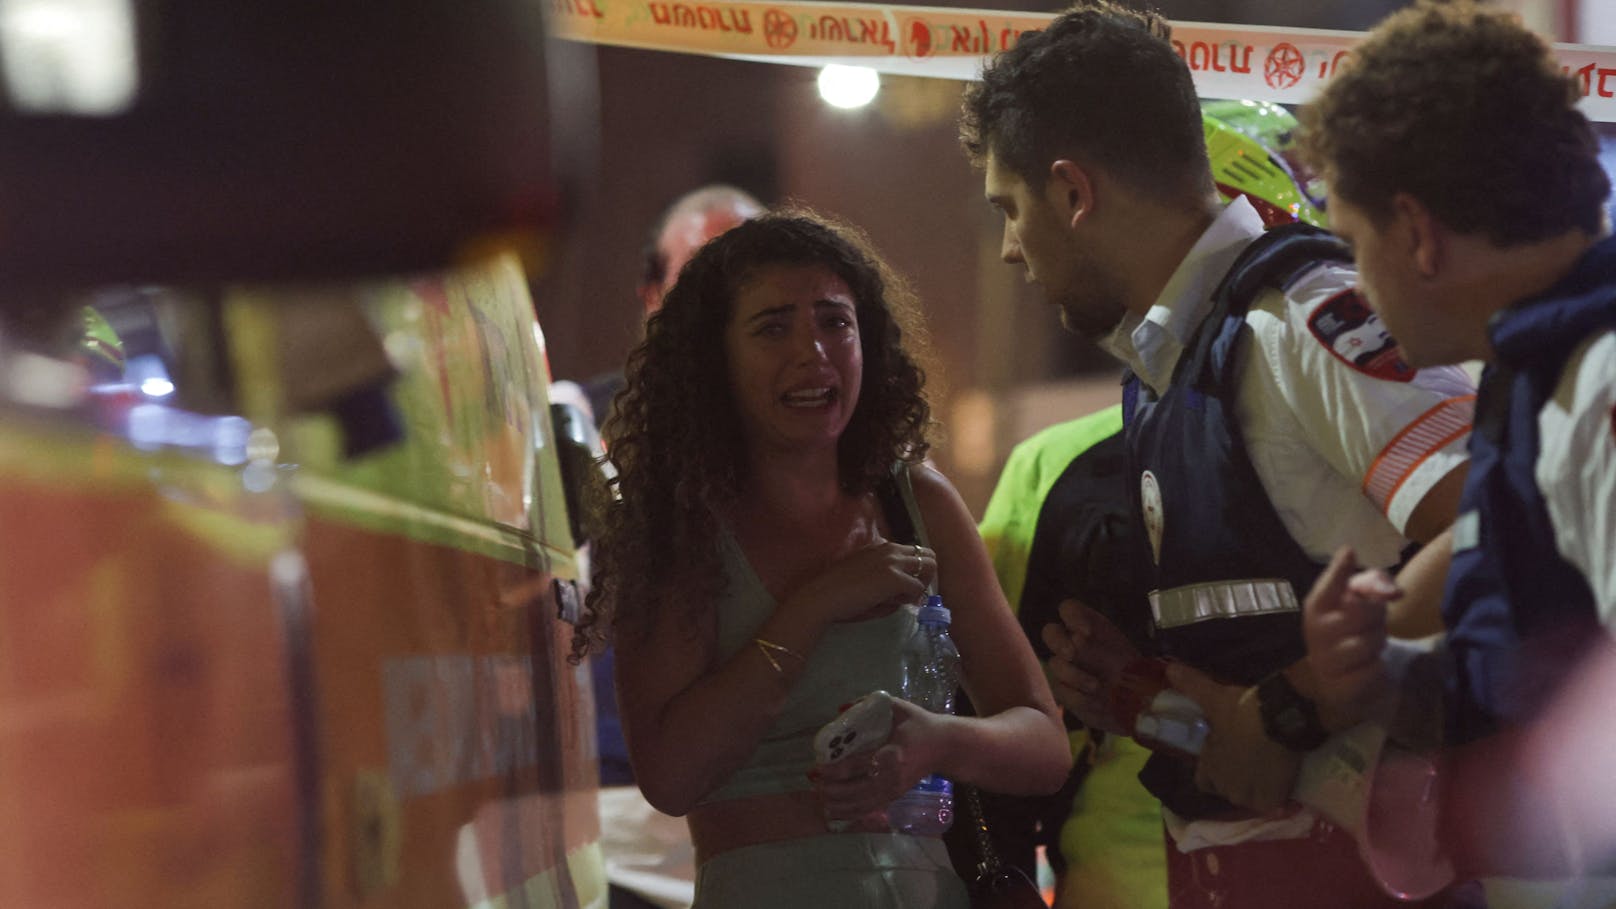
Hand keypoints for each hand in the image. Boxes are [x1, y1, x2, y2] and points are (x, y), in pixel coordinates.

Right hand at [788, 541, 936, 625]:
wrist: (823, 596)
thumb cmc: (837, 590)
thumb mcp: (864, 575)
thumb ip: (884, 577)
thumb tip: (903, 591)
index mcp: (880, 546)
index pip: (912, 551)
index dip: (914, 570)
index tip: (907, 586)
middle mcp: (890, 548)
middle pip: (928, 554)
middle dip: (926, 574)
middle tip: (913, 592)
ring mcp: (893, 562)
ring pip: (928, 567)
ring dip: (921, 584)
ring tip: (905, 598)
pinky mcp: (895, 578)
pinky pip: (917, 588)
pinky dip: (911, 598)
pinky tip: (896, 604)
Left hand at [814, 699, 936, 826]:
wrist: (945, 747)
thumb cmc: (920, 725)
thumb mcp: (898, 708)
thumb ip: (869, 703)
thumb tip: (840, 708)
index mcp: (894, 752)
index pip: (863, 764)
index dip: (839, 769)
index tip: (820, 767)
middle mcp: (894, 776)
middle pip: (859, 789)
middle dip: (834, 789)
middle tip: (814, 782)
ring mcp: (895, 789)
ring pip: (864, 803)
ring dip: (840, 803)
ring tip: (820, 798)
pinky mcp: (896, 797)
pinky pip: (871, 809)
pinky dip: (851, 813)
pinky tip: (835, 812)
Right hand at [1040, 599, 1139, 733]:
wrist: (1136, 704)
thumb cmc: (1133, 673)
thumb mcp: (1122, 654)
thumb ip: (1100, 645)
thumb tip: (1077, 638)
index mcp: (1089, 627)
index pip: (1069, 609)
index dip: (1072, 616)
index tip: (1086, 632)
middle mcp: (1073, 643)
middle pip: (1050, 632)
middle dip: (1058, 642)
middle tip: (1071, 654)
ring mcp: (1065, 667)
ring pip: (1055, 664)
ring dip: (1075, 675)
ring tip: (1096, 686)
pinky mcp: (1064, 690)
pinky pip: (1061, 690)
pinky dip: (1078, 696)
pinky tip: (1094, 701)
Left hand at [1166, 663, 1300, 813]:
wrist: (1280, 717)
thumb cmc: (1242, 710)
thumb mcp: (1215, 697)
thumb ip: (1192, 687)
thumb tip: (1169, 669)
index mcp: (1209, 765)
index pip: (1203, 781)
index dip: (1213, 771)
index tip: (1224, 758)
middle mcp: (1225, 785)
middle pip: (1226, 790)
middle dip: (1234, 779)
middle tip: (1247, 760)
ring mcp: (1248, 795)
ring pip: (1247, 798)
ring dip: (1253, 789)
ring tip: (1264, 770)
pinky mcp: (1271, 799)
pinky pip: (1269, 803)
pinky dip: (1273, 795)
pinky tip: (1279, 781)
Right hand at [1303, 546, 1394, 728]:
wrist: (1337, 680)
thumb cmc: (1348, 632)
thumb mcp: (1355, 605)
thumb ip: (1371, 587)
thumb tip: (1394, 590)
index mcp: (1316, 607)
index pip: (1328, 585)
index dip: (1339, 570)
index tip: (1349, 552)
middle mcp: (1316, 631)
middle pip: (1361, 610)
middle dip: (1377, 614)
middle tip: (1372, 621)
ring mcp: (1325, 659)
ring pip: (1371, 640)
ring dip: (1378, 641)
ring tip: (1369, 645)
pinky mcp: (1340, 685)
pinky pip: (1374, 668)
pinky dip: (1377, 666)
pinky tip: (1366, 666)